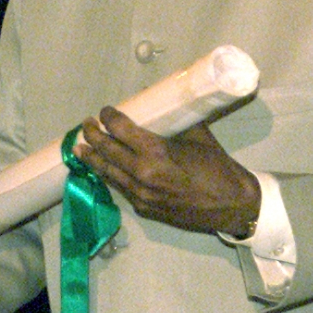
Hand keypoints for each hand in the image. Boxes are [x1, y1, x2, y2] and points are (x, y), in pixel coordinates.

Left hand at [76, 107, 260, 236]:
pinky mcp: (144, 208)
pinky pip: (120, 188)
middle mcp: (142, 174)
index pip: (119, 128)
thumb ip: (175, 121)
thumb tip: (160, 103)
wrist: (233, 206)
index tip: (105, 111)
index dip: (108, 117)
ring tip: (80, 148)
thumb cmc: (218, 167)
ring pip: (107, 172)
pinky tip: (104, 168)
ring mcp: (141, 194)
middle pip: (106, 150)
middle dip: (92, 135)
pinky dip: (110, 175)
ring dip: (92, 158)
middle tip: (86, 124)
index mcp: (155, 152)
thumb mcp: (198, 136)